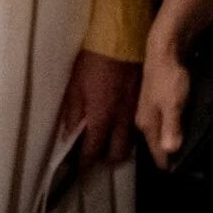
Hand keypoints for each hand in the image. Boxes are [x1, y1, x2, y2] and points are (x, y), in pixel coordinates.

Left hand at [58, 50, 141, 166]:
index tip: (80, 171)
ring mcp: (135, 112)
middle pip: (118, 153)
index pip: (94, 150)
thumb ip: (72, 113)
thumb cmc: (91, 62)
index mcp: (102, 116)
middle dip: (107, 160)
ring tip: (106, 147)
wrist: (120, 41)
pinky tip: (118, 129)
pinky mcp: (142, 103)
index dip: (86, 163)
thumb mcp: (74, 86)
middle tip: (94, 159)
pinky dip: (128, 134)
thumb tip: (69, 135)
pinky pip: (136, 127)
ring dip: (119, 149)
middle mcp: (121, 120)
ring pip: (131, 142)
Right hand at [137, 42, 191, 165]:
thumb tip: (170, 151)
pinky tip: (180, 132)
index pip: (157, 153)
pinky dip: (171, 132)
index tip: (184, 174)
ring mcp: (149, 111)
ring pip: (158, 135)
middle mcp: (144, 120)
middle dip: (168, 157)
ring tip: (185, 152)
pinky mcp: (156, 104)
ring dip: (169, 144)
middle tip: (188, 166)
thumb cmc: (169, 78)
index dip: (169, 165)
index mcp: (146, 123)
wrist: (165, 52)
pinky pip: (163, 126)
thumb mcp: (173, 105)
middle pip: (156, 146)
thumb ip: (172, 128)